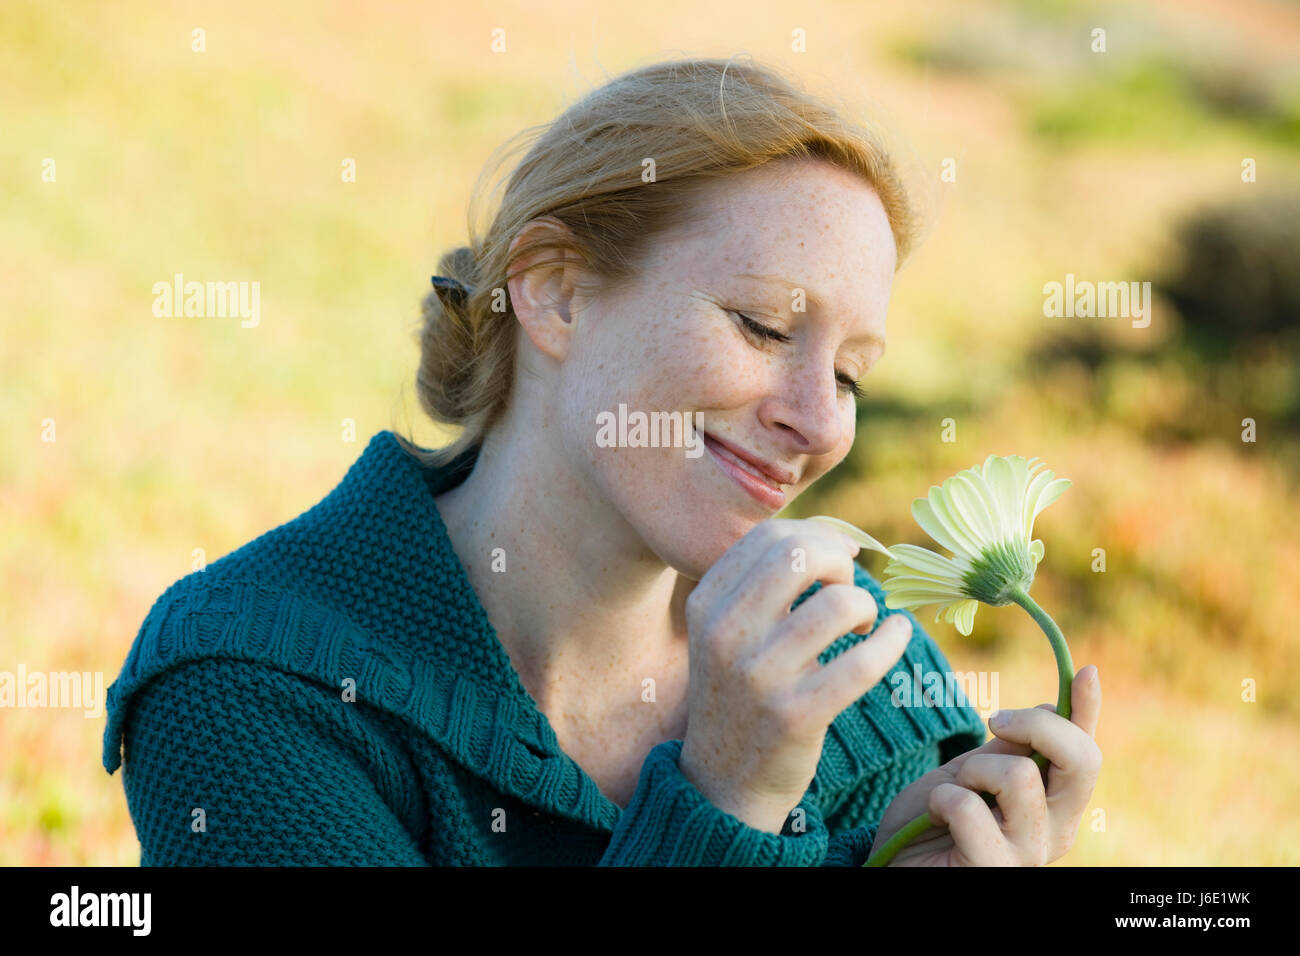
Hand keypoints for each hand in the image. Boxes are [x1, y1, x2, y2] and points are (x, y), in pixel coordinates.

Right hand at [677, 518, 913, 833]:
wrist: (725, 779)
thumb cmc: (742, 691)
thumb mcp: (728, 631)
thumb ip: (765, 582)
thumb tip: (840, 537)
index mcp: (706, 604)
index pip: (770, 537)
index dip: (818, 535)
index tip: (840, 557)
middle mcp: (725, 633)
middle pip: (800, 555)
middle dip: (840, 561)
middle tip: (849, 587)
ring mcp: (758, 675)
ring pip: (838, 604)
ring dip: (865, 605)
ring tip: (862, 624)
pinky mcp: (795, 714)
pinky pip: (862, 662)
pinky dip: (891, 641)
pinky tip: (896, 635)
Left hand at [871, 665, 1101, 864]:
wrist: (893, 865)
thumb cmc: (932, 821)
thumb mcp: (971, 771)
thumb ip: (1009, 748)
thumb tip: (1052, 705)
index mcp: (1055, 805)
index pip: (1084, 753)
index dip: (1088, 711)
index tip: (1087, 672)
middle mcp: (1055, 832)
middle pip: (1080, 761)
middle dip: (1036, 724)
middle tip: (994, 721)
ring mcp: (1028, 855)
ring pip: (1020, 776)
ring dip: (972, 770)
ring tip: (953, 793)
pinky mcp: (993, 870)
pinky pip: (970, 808)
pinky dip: (942, 800)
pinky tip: (935, 817)